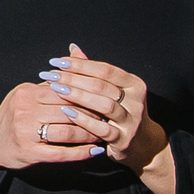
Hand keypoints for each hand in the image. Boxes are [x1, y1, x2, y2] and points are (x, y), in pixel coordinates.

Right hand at [0, 75, 102, 169]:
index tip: (104, 98)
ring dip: (89, 134)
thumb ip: (55, 80)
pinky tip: (95, 151)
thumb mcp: (29, 92)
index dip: (86, 94)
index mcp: (27, 93)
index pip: (63, 90)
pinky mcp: (29, 153)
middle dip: (92, 114)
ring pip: (66, 132)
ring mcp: (26, 133)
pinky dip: (81, 153)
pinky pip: (61, 153)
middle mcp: (25, 111)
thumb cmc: (15, 114)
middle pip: (67, 111)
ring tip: (104, 134)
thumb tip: (77, 52)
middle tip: (110, 117)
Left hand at [37, 44, 167, 171]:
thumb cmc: (120, 114)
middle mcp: (136, 101)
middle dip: (74, 78)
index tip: (58, 61)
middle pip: (102, 85)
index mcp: (134, 84)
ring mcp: (131, 121)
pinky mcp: (123, 139)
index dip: (81, 64)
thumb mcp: (112, 92)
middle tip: (51, 75)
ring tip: (56, 89)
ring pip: (104, 105)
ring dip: (78, 96)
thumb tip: (73, 48)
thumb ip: (93, 72)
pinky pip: (102, 128)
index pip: (105, 70)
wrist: (141, 145)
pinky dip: (83, 119)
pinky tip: (66, 112)